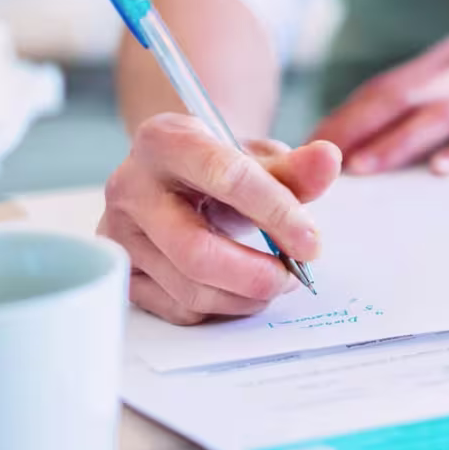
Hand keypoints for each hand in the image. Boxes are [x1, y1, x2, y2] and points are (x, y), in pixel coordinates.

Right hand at [99, 115, 340, 324]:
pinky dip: (222, 307)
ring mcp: (120, 235)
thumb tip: (329, 161)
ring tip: (274, 280)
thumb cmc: (221, 165)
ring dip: (245, 296)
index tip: (312, 242)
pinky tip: (240, 289)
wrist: (177, 176)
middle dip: (256, 274)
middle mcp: (130, 188)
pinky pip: (178, 309)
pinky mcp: (124, 274)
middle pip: (196, 250)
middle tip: (293, 276)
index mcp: (163, 141)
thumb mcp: (258, 155)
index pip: (226, 178)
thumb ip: (294, 166)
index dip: (276, 213)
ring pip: (189, 288)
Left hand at [311, 33, 448, 176]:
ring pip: (446, 112)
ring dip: (402, 141)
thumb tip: (362, 150)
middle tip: (320, 163)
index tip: (304, 148)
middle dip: (359, 128)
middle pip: (405, 95)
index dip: (344, 116)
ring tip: (367, 169)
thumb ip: (429, 106)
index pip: (385, 87)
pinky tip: (445, 171)